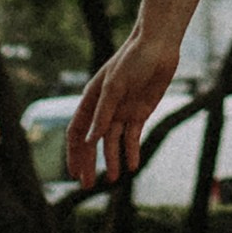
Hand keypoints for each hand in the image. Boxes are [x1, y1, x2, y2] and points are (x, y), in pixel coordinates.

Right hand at [66, 32, 179, 188]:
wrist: (158, 46)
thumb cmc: (132, 59)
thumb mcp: (115, 85)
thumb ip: (103, 113)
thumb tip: (90, 140)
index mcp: (91, 99)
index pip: (76, 131)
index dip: (73, 153)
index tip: (73, 174)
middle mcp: (105, 108)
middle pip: (93, 141)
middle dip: (90, 163)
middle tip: (88, 185)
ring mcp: (122, 111)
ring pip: (113, 142)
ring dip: (113, 160)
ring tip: (114, 179)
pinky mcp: (140, 112)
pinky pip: (133, 136)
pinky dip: (132, 151)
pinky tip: (133, 165)